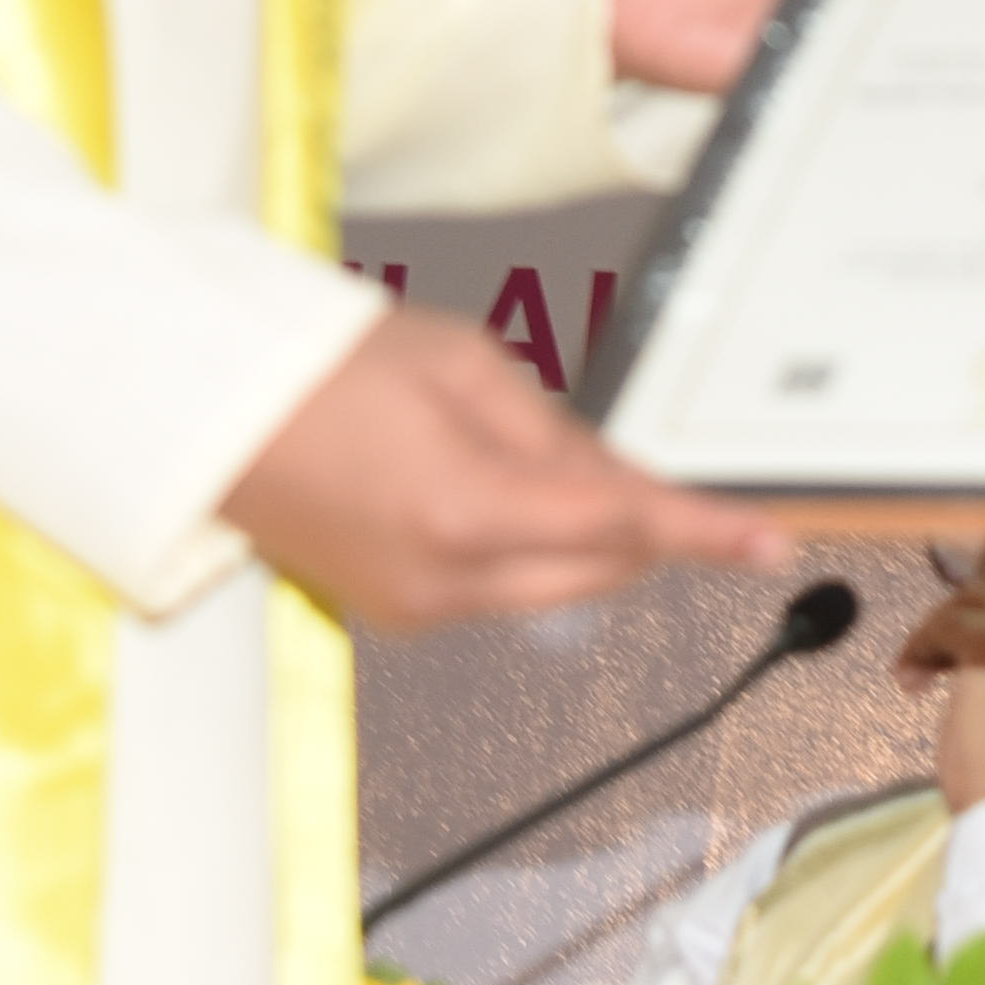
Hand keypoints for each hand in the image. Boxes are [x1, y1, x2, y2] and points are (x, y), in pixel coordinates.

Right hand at [221, 313, 791, 626]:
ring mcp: (418, 609)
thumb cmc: (327, 370)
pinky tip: (489, 490)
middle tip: (626, 459)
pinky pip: (501, 591)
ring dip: (580, 533)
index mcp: (466, 510)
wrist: (216, 416)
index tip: (768, 542)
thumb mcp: (466, 368)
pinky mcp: (399, 616)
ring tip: (520, 455)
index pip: (621, 525)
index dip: (704, 531)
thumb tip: (623, 488)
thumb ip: (559, 438)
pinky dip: (525, 548)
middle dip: (638, 522)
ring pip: (556, 585)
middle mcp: (445, 580)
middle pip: (600, 569)